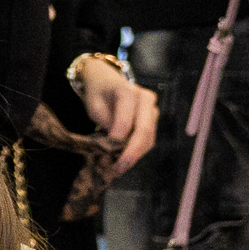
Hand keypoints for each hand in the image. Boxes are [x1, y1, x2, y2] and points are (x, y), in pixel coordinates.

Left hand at [78, 57, 159, 174]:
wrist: (105, 80)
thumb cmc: (98, 93)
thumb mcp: (95, 107)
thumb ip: (107, 125)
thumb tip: (114, 149)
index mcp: (128, 92)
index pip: (126, 122)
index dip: (117, 140)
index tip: (105, 154)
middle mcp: (146, 99)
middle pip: (144, 132)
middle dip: (131, 154)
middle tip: (117, 169)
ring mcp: (152, 109)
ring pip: (148, 139)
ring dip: (134, 156)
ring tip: (116, 168)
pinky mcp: (154, 120)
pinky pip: (148, 139)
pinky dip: (136, 152)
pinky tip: (123, 160)